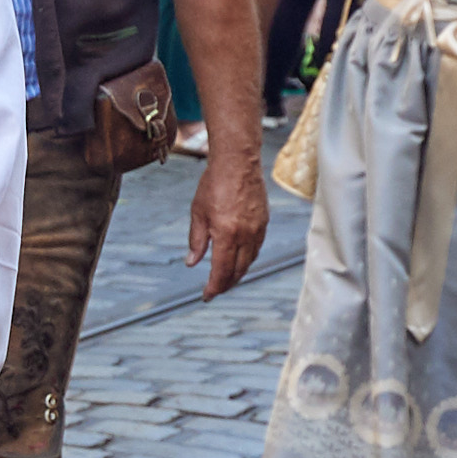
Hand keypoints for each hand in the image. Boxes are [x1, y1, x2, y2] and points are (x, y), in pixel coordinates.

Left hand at [189, 147, 267, 295]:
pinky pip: (256, 248)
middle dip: (226, 284)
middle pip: (238, 270)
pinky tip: (239, 260)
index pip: (221, 271)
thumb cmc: (214, 184)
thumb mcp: (198, 213)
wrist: (238, 162)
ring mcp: (258, 229)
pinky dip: (247, 259)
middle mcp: (246, 235)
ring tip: (226, 280)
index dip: (214, 287)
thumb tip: (192, 263)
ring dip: (238, 273)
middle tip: (215, 291)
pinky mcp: (264, 222)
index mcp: (227, 235)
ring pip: (249, 261)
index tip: (207, 296)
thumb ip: (196, 241)